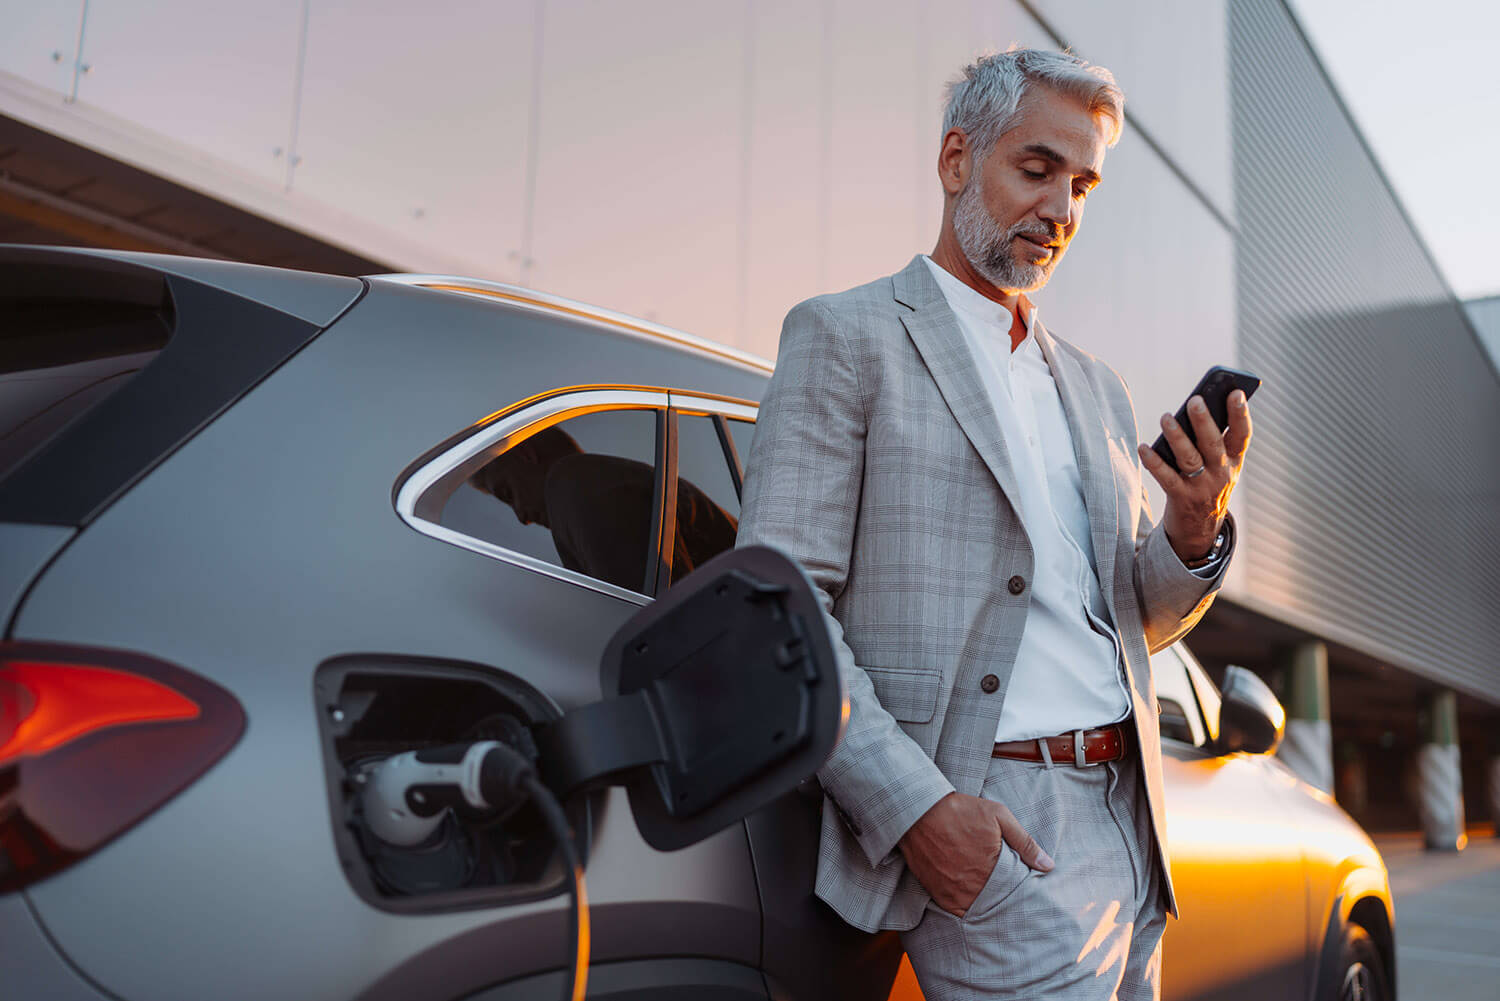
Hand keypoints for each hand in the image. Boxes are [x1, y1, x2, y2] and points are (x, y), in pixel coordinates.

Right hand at [897, 792, 1052, 916]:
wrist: (918, 810)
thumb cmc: (960, 810)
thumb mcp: (998, 816)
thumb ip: (1025, 842)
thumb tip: (1048, 865)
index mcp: (992, 868)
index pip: (1014, 891)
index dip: (1018, 891)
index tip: (1021, 888)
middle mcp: (973, 885)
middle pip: (996, 903)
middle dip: (1003, 900)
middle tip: (1007, 895)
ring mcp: (953, 891)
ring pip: (977, 910)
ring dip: (985, 906)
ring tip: (990, 898)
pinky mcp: (937, 892)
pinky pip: (956, 911)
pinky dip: (965, 909)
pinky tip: (971, 900)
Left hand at [1138, 389, 1252, 561]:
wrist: (1201, 531)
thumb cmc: (1207, 486)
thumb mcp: (1218, 466)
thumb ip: (1211, 441)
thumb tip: (1191, 410)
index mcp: (1234, 461)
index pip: (1242, 435)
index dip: (1241, 414)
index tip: (1236, 393)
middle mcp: (1221, 474)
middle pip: (1213, 443)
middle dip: (1204, 421)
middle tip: (1195, 400)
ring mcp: (1202, 488)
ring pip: (1189, 458)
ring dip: (1177, 437)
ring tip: (1166, 417)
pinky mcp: (1181, 498)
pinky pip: (1166, 477)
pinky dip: (1153, 461)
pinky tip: (1143, 447)